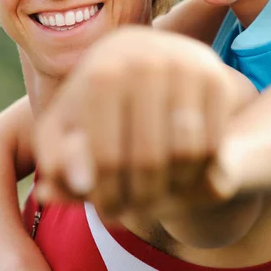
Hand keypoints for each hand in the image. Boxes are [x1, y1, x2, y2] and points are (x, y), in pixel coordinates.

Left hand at [35, 26, 237, 219]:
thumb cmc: (96, 102)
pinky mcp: (214, 77)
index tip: (104, 212)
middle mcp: (146, 60)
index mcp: (103, 71)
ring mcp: (185, 65)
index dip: (105, 195)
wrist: (142, 57)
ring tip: (154, 199)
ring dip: (172, 190)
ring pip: (186, 154)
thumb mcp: (67, 127)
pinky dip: (197, 171)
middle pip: (149, 159)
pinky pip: (212, 144)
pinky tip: (177, 177)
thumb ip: (56, 162)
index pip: (106, 156)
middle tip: (132, 212)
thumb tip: (60, 191)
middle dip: (139, 198)